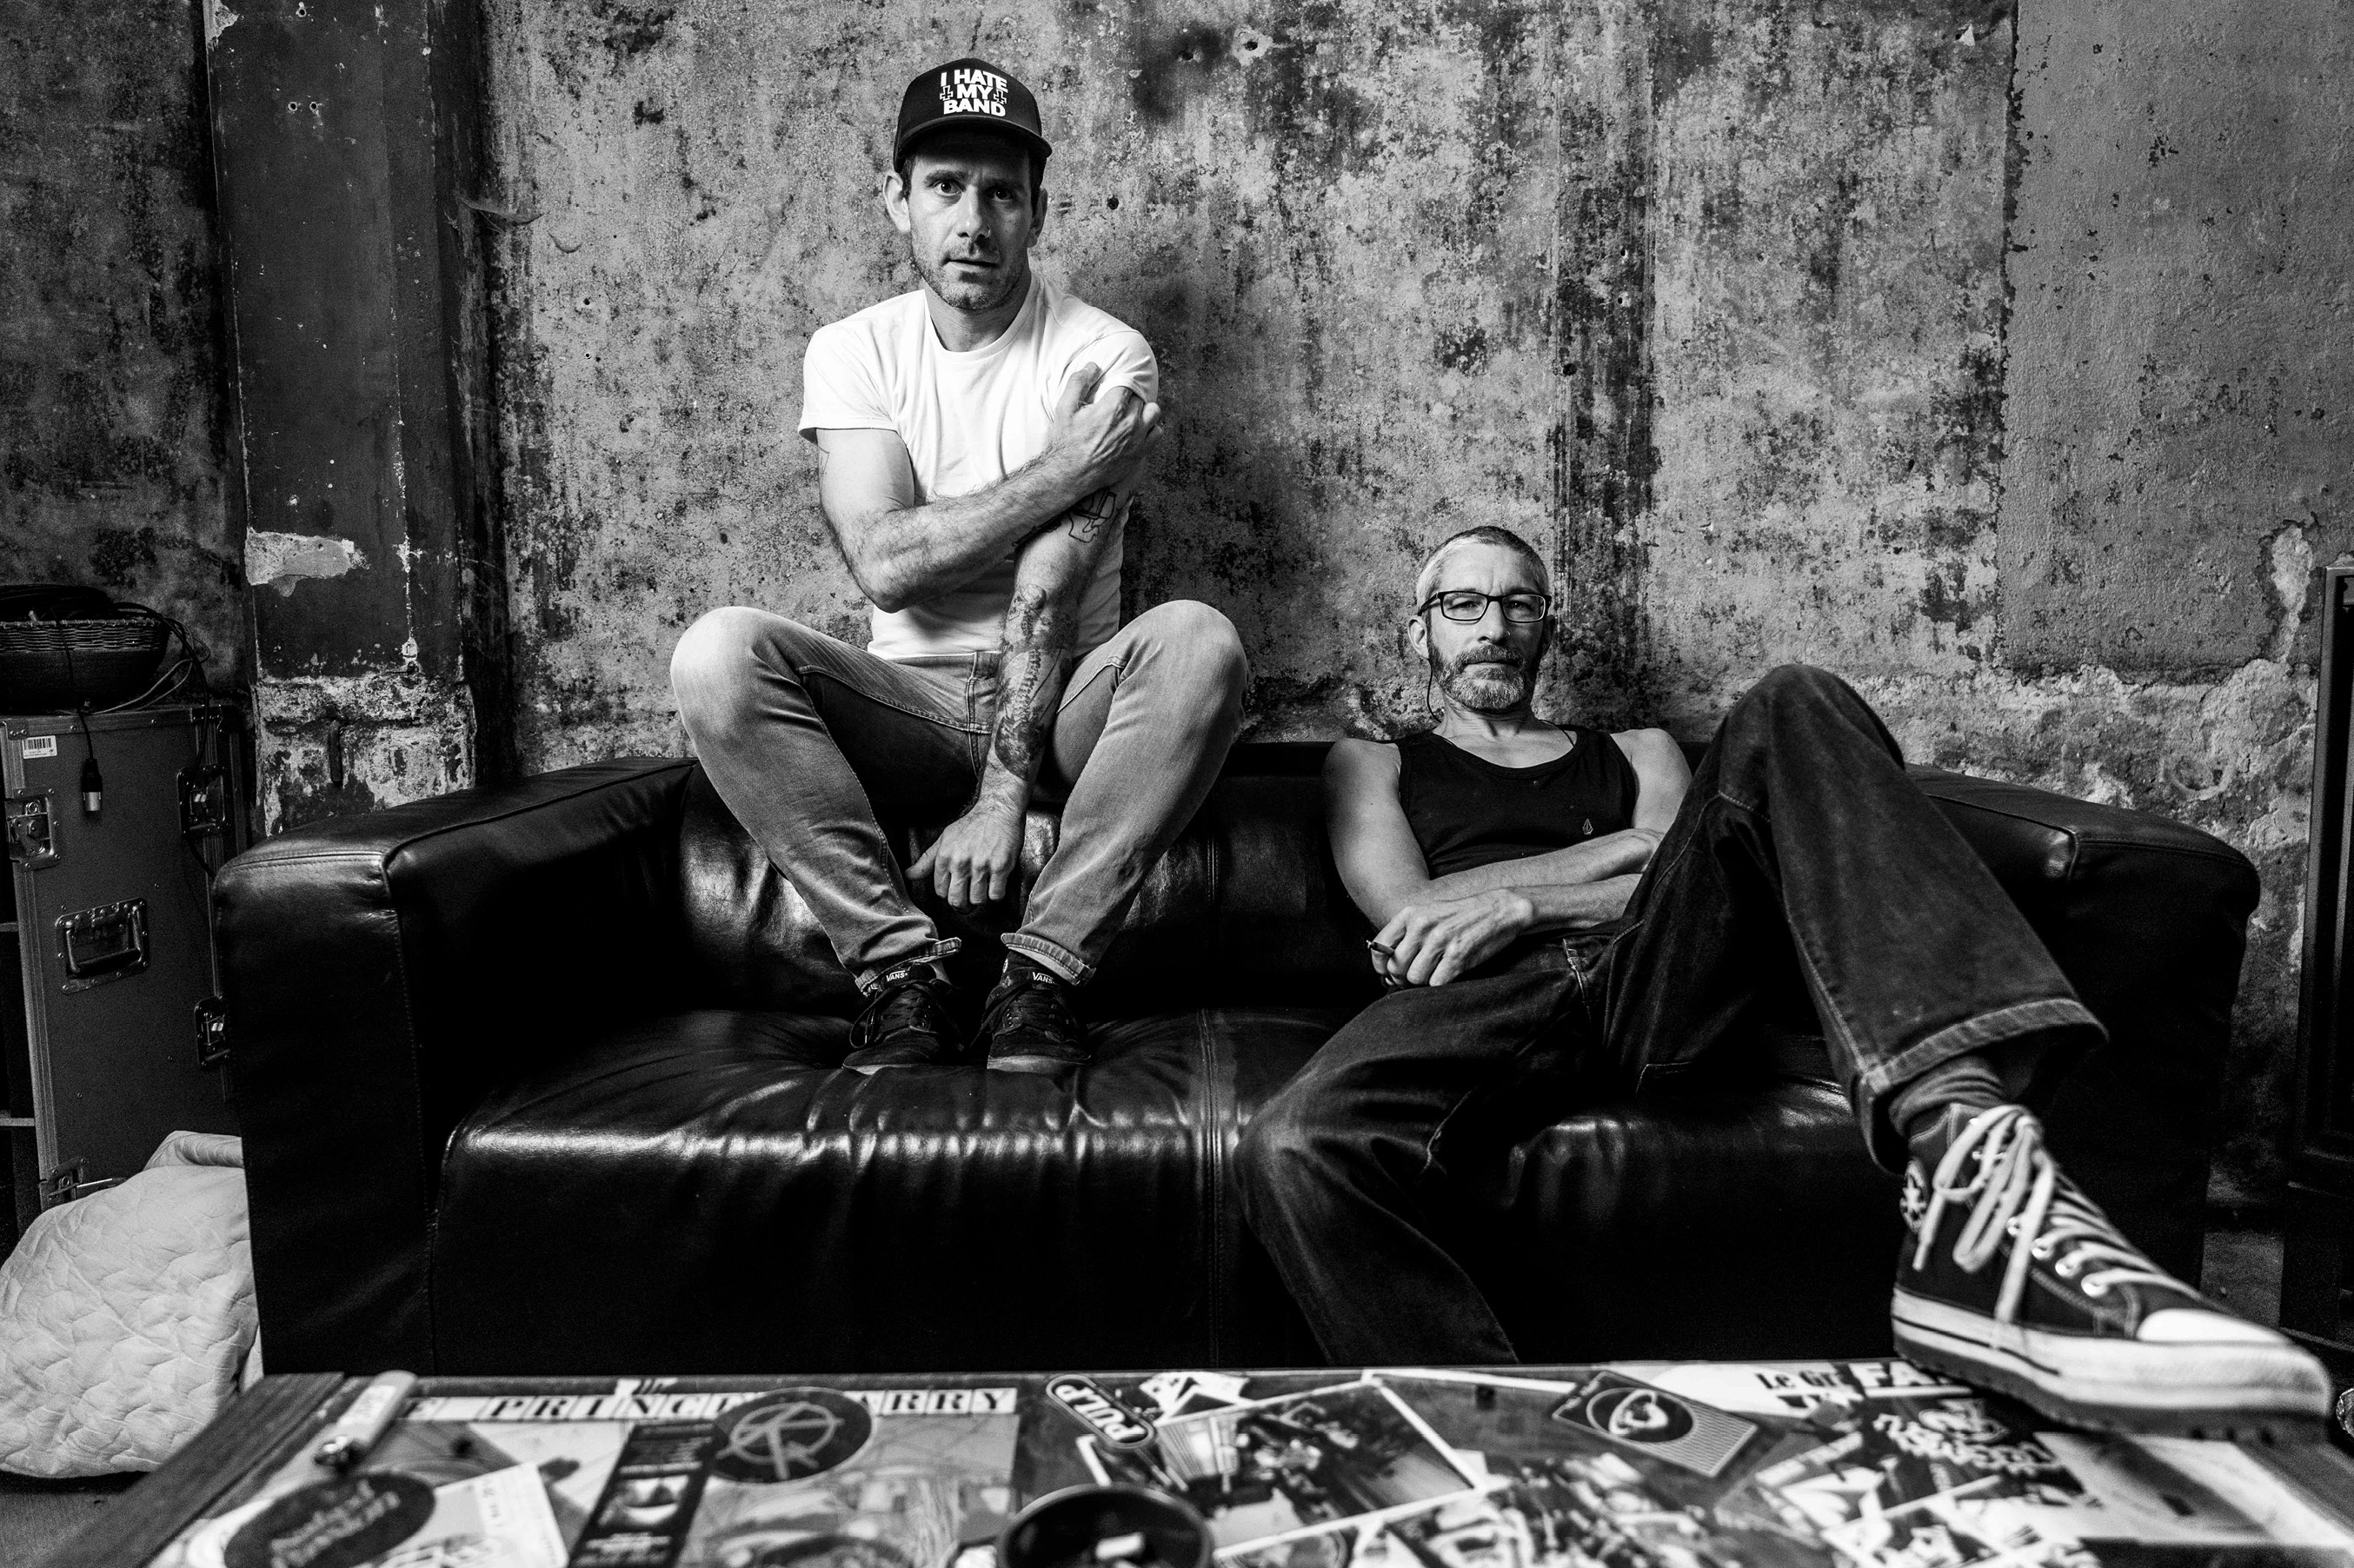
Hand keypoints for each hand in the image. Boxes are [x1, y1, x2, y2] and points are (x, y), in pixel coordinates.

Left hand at [908, 794, 1026, 908]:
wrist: (997, 811)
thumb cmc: (971, 825)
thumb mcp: (944, 839)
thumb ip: (926, 861)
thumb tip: (909, 875)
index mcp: (945, 857)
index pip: (941, 892)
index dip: (949, 894)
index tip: (956, 890)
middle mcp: (960, 862)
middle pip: (957, 901)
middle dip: (963, 905)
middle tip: (968, 901)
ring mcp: (981, 865)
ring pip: (977, 900)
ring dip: (981, 899)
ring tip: (983, 888)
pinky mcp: (1000, 866)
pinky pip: (996, 894)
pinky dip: (996, 894)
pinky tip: (995, 883)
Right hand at [1045, 363, 1163, 496]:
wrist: (1070, 475)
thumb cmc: (1066, 442)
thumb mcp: (1065, 408)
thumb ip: (1078, 383)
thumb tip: (1092, 366)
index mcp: (1112, 408)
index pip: (1127, 384)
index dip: (1120, 385)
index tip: (1114, 390)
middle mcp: (1129, 422)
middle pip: (1139, 397)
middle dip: (1129, 398)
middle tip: (1116, 404)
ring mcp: (1137, 439)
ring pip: (1153, 412)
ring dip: (1144, 410)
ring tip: (1131, 414)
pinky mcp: (1140, 453)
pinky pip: (1157, 433)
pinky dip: (1150, 428)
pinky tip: (1138, 430)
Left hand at [1373, 891, 1533, 986]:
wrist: (1499, 910)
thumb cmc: (1462, 915)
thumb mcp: (1429, 913)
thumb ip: (1407, 934)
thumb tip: (1388, 969)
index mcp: (1411, 914)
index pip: (1380, 945)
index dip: (1380, 964)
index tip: (1387, 972)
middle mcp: (1422, 926)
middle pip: (1396, 966)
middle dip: (1403, 977)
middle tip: (1415, 976)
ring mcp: (1439, 941)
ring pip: (1415, 977)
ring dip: (1423, 981)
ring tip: (1435, 972)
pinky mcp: (1457, 956)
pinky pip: (1436, 982)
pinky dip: (1440, 983)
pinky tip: (1448, 973)